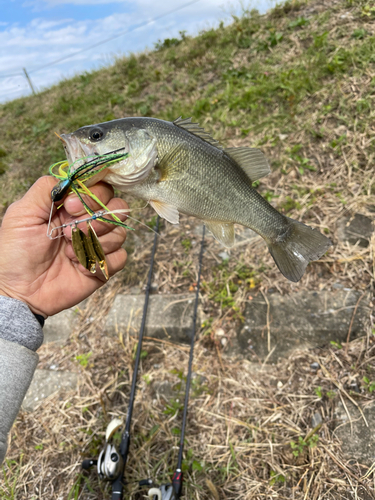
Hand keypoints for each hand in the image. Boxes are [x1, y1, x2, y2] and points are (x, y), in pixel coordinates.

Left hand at [0, 176, 127, 316]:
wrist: (20, 291)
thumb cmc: (16, 252)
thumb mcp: (22, 213)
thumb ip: (46, 189)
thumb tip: (72, 179)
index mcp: (73, 206)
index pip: (100, 188)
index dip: (92, 195)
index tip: (70, 207)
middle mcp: (90, 222)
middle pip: (118, 207)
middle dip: (96, 219)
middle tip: (69, 232)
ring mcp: (99, 244)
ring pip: (120, 232)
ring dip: (95, 242)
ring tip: (70, 252)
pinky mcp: (104, 266)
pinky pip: (121, 257)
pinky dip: (102, 262)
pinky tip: (80, 267)